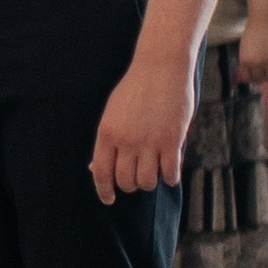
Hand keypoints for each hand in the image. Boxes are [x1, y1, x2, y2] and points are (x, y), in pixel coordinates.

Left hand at [91, 53, 194, 203]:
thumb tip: (95, 168)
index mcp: (107, 133)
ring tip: (152, 172)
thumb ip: (108, 141)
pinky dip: (170, 178)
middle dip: (130, 185)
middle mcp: (126, 141)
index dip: (104, 191)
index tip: (109, 199)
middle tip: (135, 178)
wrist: (161, 67)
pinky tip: (170, 172)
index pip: (101, 172)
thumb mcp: (113, 112)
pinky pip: (170, 173)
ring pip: (147, 182)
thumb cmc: (135, 89)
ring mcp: (150, 142)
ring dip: (150, 181)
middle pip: (126, 181)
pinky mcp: (172, 141)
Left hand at [241, 18, 267, 92]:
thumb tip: (240, 77)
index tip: (246, 80)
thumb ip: (243, 62)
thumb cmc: (252, 32)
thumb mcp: (243, 48)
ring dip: (267, 78)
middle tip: (257, 77)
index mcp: (245, 60)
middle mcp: (257, 64)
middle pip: (258, 79)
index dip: (246, 79)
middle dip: (256, 79)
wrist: (265, 20)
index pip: (246, 77)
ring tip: (266, 75)